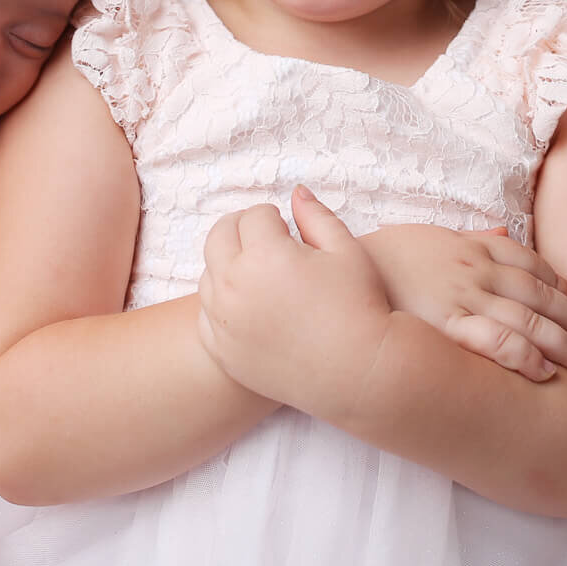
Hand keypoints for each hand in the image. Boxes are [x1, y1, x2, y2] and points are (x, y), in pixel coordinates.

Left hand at [196, 186, 391, 415]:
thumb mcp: (347, 250)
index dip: (274, 216)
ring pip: (208, 274)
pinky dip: (221, 305)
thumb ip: (316, 216)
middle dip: (242, 229)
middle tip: (266, 239)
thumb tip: (296, 192)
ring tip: (260, 272)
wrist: (360, 373)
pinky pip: (206, 316)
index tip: (288, 228)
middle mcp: (235, 286)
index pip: (254, 216)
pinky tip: (248, 305)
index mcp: (265, 255)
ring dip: (228, 265)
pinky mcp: (222, 352)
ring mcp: (223, 322)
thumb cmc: (360, 307)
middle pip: (219, 236)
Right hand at [359, 222, 566, 380]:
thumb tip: (505, 233)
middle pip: (539, 294)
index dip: (562, 285)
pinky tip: (545, 374)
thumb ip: (470, 237)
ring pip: (528, 318)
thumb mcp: (428, 235)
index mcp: (471, 248)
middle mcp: (475, 270)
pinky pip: (495, 340)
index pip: (530, 265)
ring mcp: (462, 296)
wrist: (338, 271)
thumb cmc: (381, 256)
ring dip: (564, 342)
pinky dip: (524, 356)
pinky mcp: (445, 324)